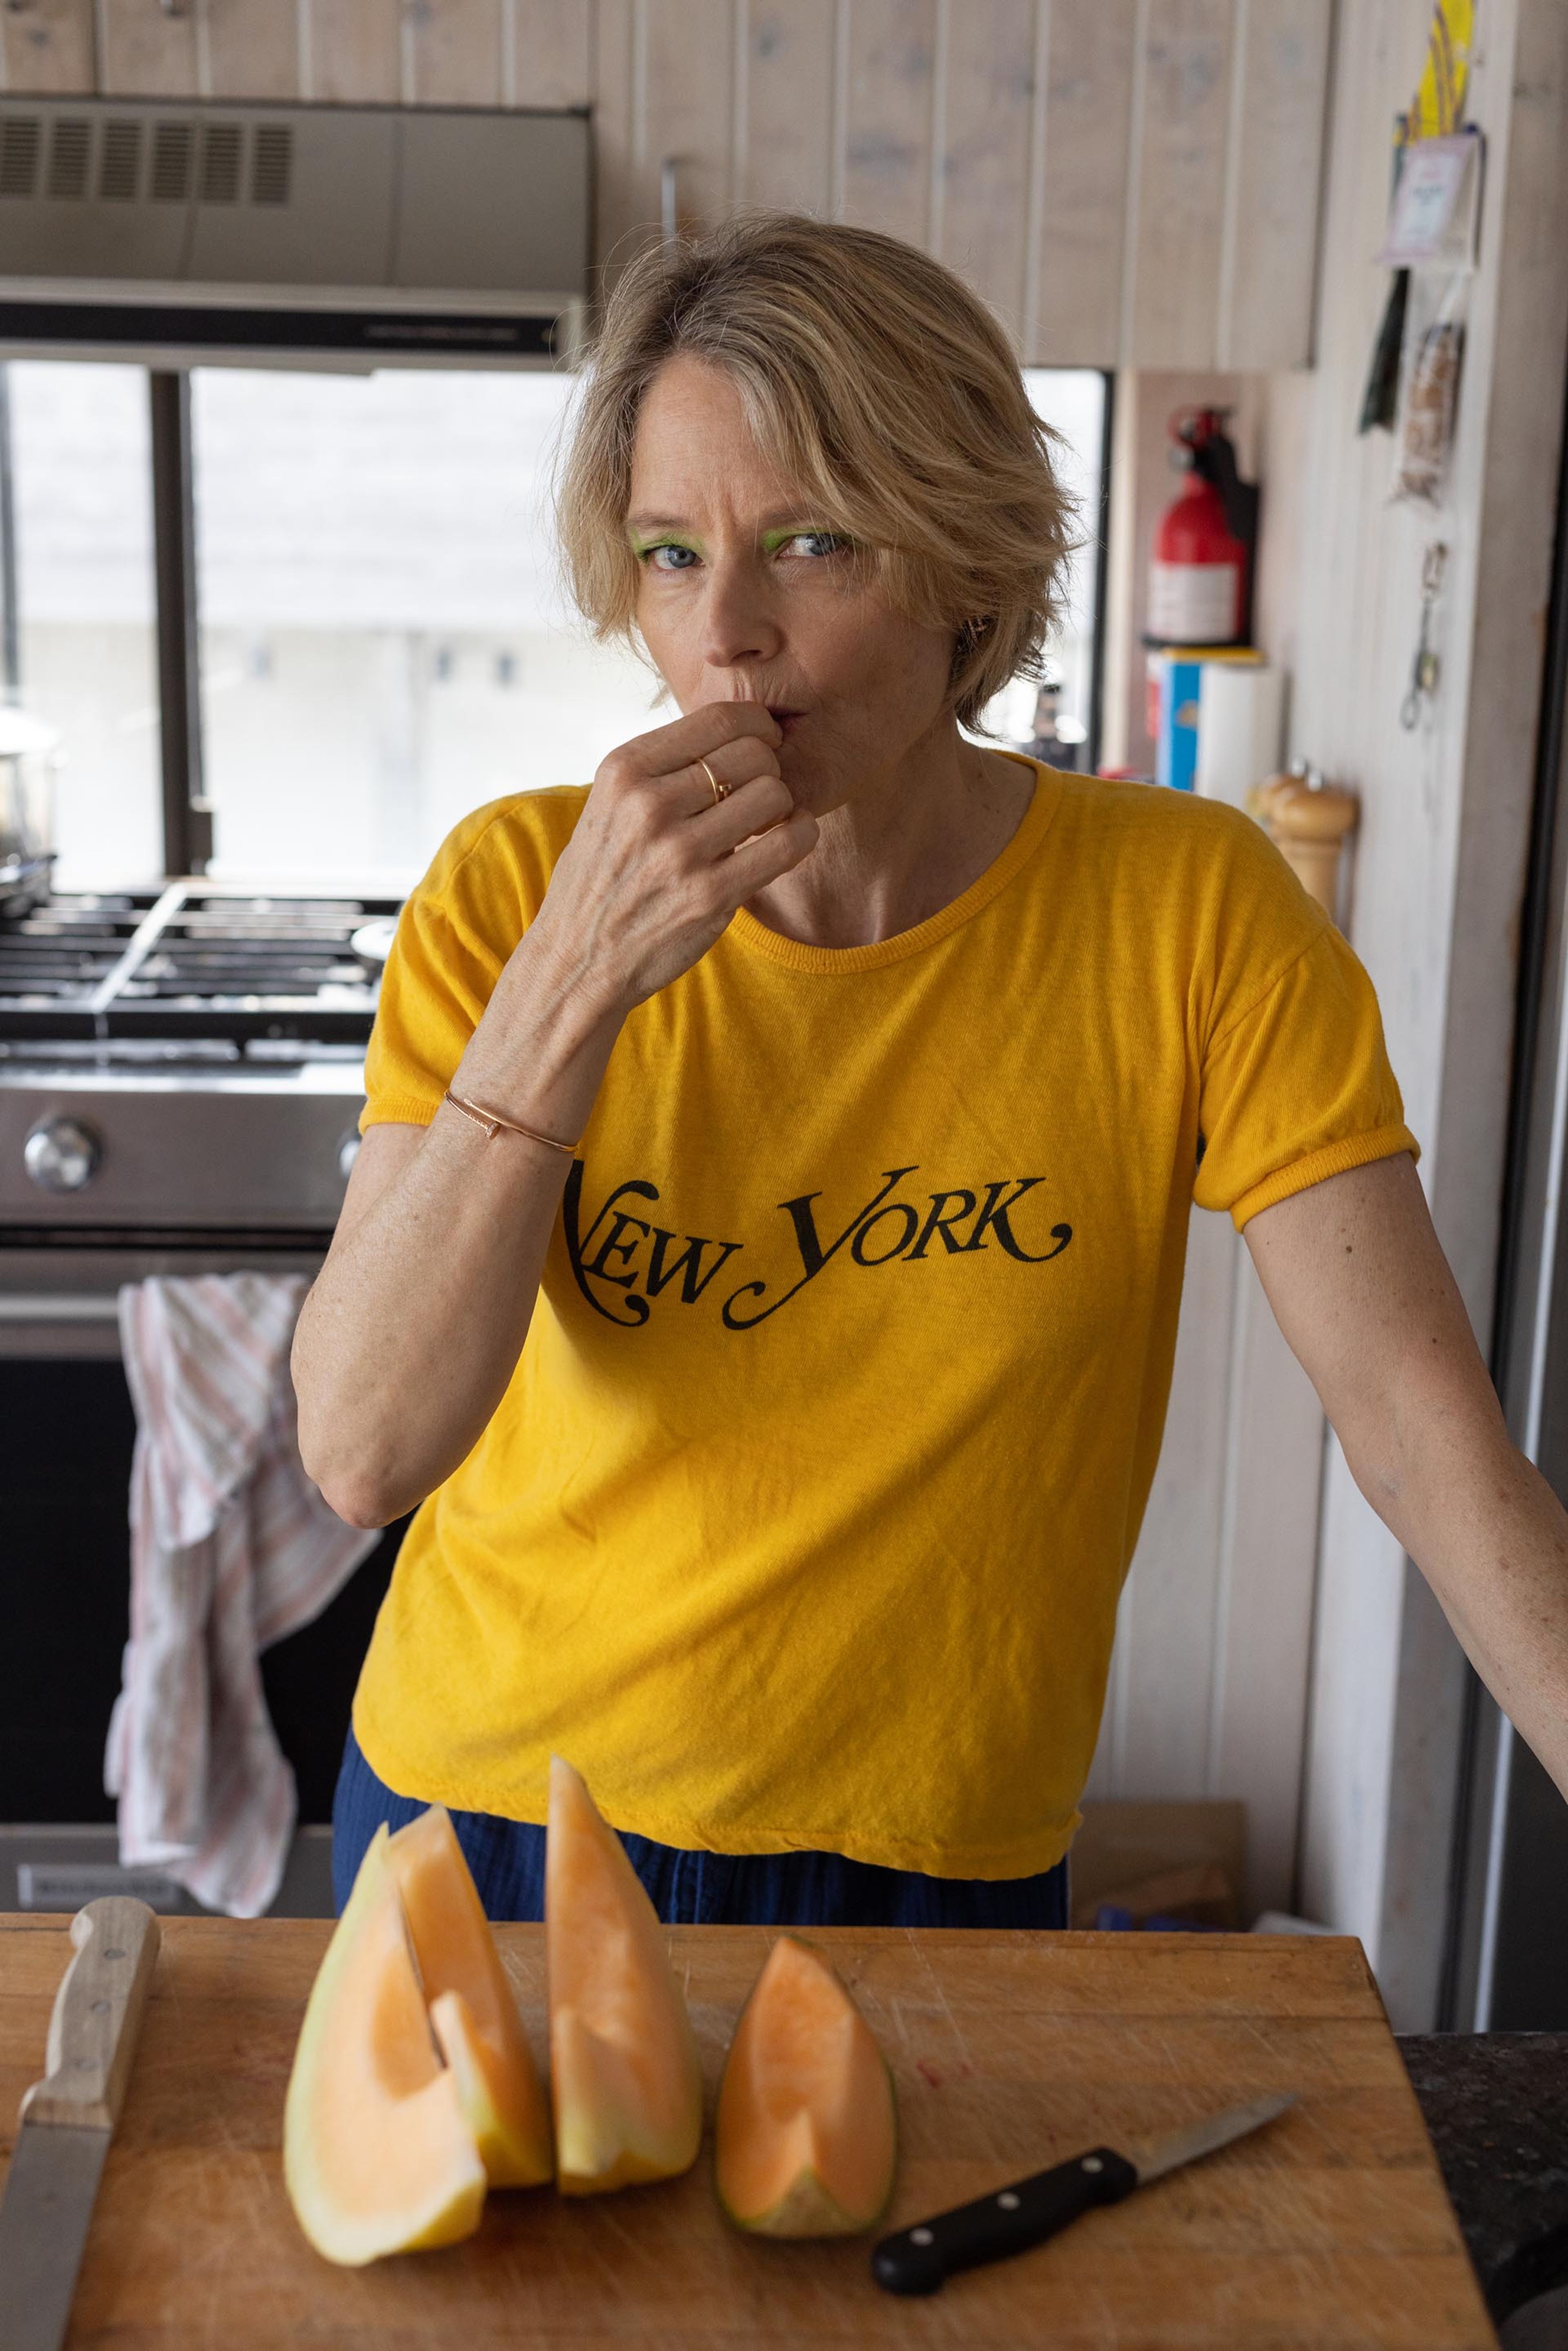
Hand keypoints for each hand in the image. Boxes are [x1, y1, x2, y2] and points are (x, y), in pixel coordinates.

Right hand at [523, 701, 818, 1017]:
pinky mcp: (710, 895)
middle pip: (753, 753)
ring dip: (783, 807)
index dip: (758, 725)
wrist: (576, 961)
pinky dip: (801, 835)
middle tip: (762, 793)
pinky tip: (789, 840)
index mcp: (623, 771)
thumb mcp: (608, 806)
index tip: (764, 743)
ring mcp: (679, 852)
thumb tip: (732, 733)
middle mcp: (648, 804)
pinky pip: (789, 843)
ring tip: (766, 824)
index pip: (718, 718)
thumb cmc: (602, 880)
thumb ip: (659, 769)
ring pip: (774, 794)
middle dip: (770, 769)